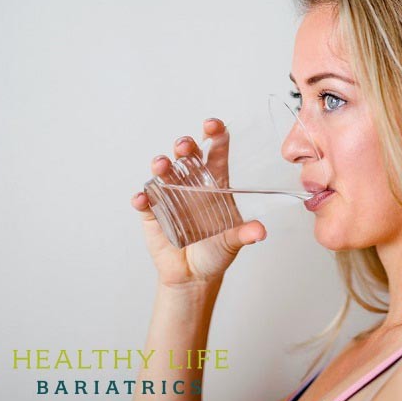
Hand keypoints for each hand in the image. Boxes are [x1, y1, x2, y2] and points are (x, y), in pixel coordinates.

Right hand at [130, 118, 266, 286]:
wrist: (194, 275)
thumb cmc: (216, 251)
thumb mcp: (233, 242)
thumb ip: (245, 234)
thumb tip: (260, 232)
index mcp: (215, 183)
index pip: (215, 152)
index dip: (214, 135)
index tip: (213, 125)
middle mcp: (191, 184)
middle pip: (187, 156)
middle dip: (185, 146)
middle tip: (185, 146)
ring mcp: (170, 196)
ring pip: (163, 173)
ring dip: (161, 166)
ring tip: (162, 166)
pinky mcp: (152, 213)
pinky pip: (145, 202)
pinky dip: (142, 199)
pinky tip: (142, 199)